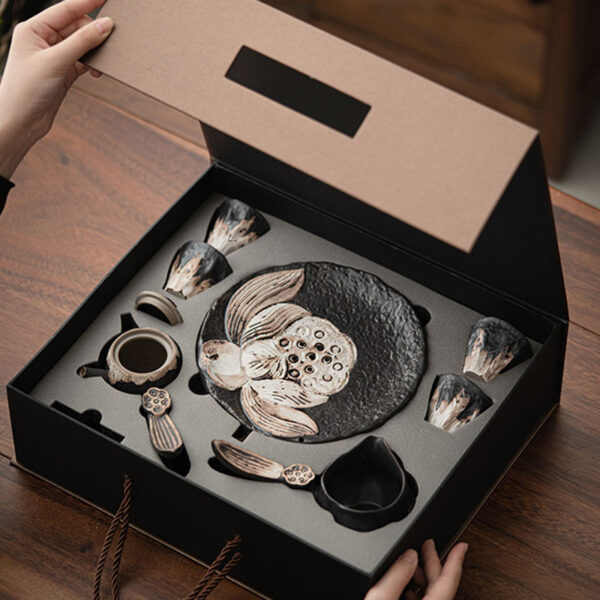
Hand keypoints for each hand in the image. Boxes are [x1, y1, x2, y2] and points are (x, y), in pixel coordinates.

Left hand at [0, 0, 113, 177]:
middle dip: (93, 33)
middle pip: (76, 27)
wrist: (21, 122)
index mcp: (33, 28)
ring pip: (82, 45)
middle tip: (112, 42)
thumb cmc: (28, 89)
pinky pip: (83, 61)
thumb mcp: (56, 61)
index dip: (87, 2)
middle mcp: (43, 39)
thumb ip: (82, 42)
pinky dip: (93, 65)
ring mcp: (54, 56)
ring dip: (95, 51)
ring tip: (104, 62)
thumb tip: (106, 25)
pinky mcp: (63, 72)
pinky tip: (98, 72)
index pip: (65, 9)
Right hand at [364, 539, 467, 599]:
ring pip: (434, 594)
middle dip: (434, 561)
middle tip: (429, 544)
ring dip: (424, 577)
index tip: (462, 546)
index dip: (456, 560)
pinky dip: (418, 591)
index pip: (450, 580)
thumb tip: (408, 554)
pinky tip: (405, 588)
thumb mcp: (381, 598)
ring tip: (412, 563)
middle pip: (442, 585)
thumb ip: (396, 575)